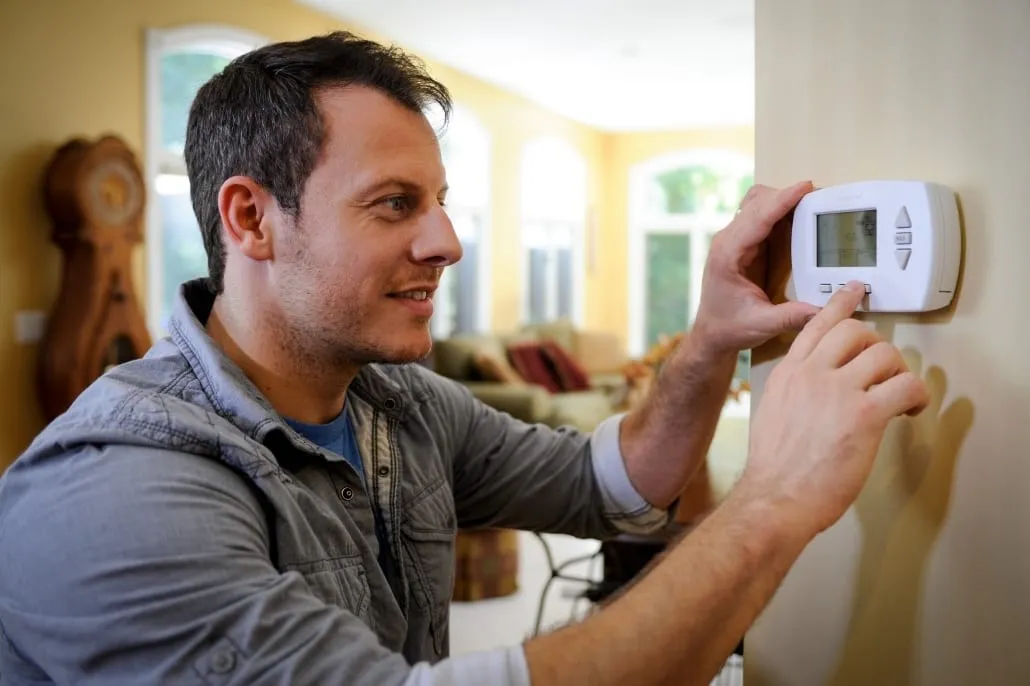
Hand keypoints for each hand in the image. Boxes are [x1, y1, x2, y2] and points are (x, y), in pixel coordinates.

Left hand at [692, 181, 821, 355]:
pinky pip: (760, 216)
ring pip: (757, 204)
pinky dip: (779, 210)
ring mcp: (733, 240)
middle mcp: (727, 241)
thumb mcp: (762, 324)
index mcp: (728, 254)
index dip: (782, 199)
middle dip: (786, 195)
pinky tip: (797, 216)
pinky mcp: (742, 243)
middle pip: (757, 202)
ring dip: (782, 199)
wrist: (712, 333)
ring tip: (810, 203)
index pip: (757, 217)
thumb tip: (823, 309)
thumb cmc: (729, 327)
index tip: (806, 186)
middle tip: (818, 196)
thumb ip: (792, 316)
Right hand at [736, 282, 929, 539]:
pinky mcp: (864, 414)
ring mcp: (838, 391)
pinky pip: (907, 386)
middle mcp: (811, 374)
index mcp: (789, 373)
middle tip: (885, 367)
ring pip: (884, 353)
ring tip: (897, 393)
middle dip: (877, 345)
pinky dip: (916, 396)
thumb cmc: (775, 469)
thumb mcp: (773, 413)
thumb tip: (820, 389)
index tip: (855, 291)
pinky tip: (910, 410)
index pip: (817, 324)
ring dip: (898, 371)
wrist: (775, 497)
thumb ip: (796, 391)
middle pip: (855, 331)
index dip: (841, 304)